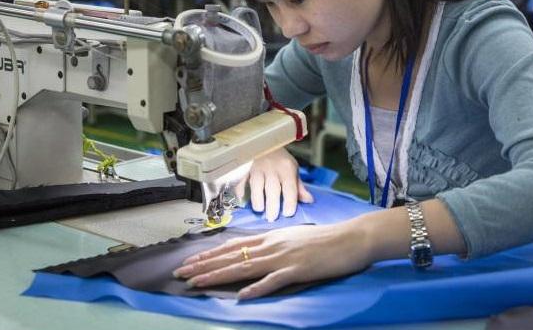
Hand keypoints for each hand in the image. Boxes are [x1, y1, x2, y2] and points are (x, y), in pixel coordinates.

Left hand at [173, 223, 371, 298]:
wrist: (351, 238)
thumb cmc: (324, 240)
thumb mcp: (292, 238)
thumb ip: (273, 245)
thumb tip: (254, 254)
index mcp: (270, 237)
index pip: (233, 245)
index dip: (210, 254)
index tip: (190, 261)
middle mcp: (271, 244)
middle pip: (232, 256)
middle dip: (204, 265)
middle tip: (180, 273)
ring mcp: (283, 257)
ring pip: (245, 267)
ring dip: (219, 275)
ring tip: (198, 282)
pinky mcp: (298, 269)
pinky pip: (274, 281)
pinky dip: (257, 288)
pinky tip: (242, 295)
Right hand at [235, 147, 312, 221]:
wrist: (266, 142)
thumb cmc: (280, 160)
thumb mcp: (293, 169)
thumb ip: (298, 187)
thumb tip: (309, 201)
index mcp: (287, 169)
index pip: (290, 187)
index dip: (290, 201)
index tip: (288, 213)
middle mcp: (272, 168)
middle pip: (272, 188)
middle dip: (272, 204)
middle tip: (272, 218)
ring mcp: (257, 168)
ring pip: (256, 184)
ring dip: (257, 198)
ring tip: (259, 210)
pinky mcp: (246, 168)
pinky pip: (241, 179)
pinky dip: (240, 188)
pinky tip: (241, 198)